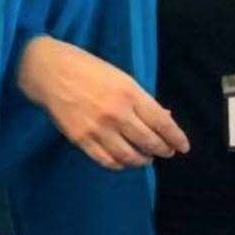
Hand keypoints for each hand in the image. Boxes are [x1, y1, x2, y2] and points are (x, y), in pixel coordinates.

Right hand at [17, 35, 188, 169]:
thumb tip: (165, 117)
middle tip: (166, 152)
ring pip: (128, 156)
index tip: (183, 147)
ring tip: (146, 158)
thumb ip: (144, 100)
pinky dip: (119, 164)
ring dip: (142, 160)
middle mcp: (117, 113)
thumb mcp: (122, 78)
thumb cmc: (90, 70)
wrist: (52, 72)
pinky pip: (106, 160)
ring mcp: (98, 128)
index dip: (175, 137)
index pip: (161, 122)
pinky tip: (124, 161)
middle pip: (148, 141)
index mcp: (130, 94)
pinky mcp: (81, 139)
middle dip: (162, 150)